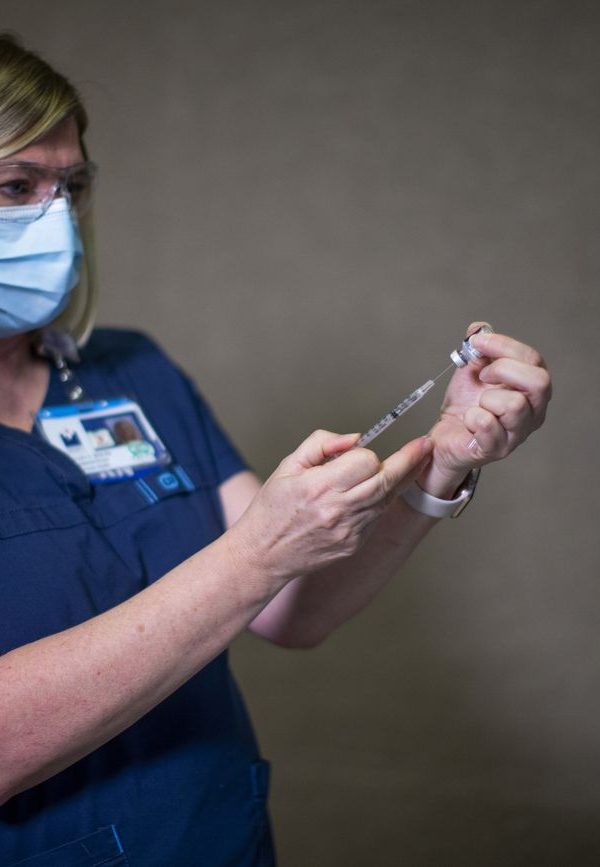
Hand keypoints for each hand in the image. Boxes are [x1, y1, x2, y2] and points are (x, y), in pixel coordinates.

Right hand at [229, 429, 432, 583]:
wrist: (263, 555)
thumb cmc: (272, 508)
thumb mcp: (288, 466)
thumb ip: (321, 444)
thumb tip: (355, 438)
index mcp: (319, 486)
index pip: (365, 461)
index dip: (366, 453)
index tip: (360, 451)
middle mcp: (337, 510)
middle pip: (387, 481)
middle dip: (409, 461)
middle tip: (425, 445)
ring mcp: (349, 531)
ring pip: (386, 499)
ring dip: (396, 481)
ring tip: (411, 463)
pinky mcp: (354, 544)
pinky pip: (376, 517)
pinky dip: (379, 501)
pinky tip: (372, 494)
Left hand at [419, 322, 551, 496]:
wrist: (445, 435)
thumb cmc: (464, 405)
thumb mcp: (471, 370)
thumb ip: (478, 347)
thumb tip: (479, 328)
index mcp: (531, 389)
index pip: (534, 360)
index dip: (505, 346)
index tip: (478, 343)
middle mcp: (533, 412)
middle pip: (539, 382)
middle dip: (503, 370)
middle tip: (482, 376)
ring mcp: (518, 433)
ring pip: (515, 405)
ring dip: (486, 398)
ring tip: (476, 404)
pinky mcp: (497, 449)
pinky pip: (488, 425)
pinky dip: (472, 417)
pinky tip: (469, 420)